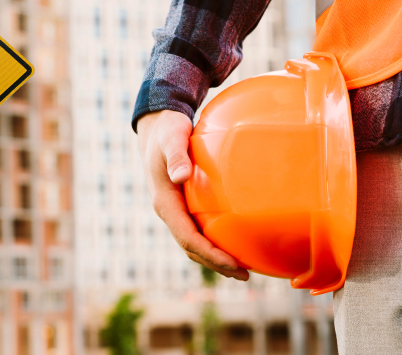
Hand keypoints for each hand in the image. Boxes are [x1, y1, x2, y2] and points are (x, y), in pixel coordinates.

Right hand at [137, 110, 248, 280]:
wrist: (157, 126)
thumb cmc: (167, 131)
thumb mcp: (171, 139)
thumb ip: (177, 156)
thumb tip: (180, 177)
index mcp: (164, 201)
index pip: (187, 237)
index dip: (209, 254)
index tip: (232, 264)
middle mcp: (169, 210)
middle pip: (191, 247)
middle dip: (216, 264)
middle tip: (244, 275)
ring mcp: (175, 209)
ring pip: (193, 242)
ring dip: (215, 258)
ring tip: (241, 269)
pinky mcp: (183, 205)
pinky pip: (197, 230)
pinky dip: (213, 243)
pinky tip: (232, 243)